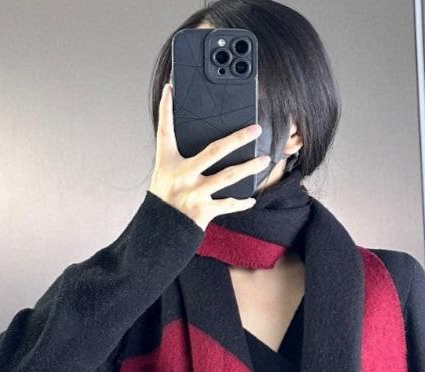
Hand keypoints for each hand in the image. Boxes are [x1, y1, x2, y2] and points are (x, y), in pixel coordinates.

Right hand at [148, 82, 270, 230]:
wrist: (160, 231)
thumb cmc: (164, 199)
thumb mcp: (163, 173)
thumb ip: (178, 156)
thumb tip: (198, 144)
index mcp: (169, 162)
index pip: (165, 131)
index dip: (166, 109)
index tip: (170, 89)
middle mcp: (183, 175)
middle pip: (215, 151)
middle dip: (238, 139)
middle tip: (256, 129)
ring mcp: (195, 193)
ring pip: (228, 177)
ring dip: (249, 168)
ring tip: (264, 160)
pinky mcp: (204, 211)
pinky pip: (228, 205)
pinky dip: (241, 203)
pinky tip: (252, 199)